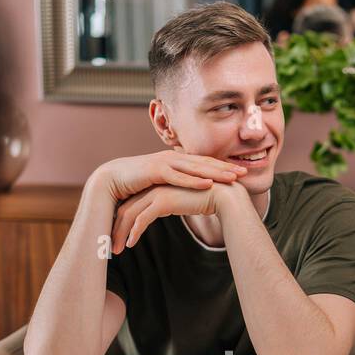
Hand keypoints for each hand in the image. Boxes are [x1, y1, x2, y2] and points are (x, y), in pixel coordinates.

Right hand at [95, 150, 246, 202]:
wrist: (109, 182)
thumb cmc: (133, 187)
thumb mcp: (159, 187)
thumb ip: (174, 188)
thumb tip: (188, 197)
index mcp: (175, 161)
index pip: (203, 164)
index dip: (222, 167)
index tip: (240, 172)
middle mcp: (171, 158)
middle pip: (204, 163)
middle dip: (225, 167)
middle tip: (246, 173)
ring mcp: (163, 162)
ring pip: (195, 168)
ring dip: (215, 172)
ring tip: (233, 178)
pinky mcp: (154, 171)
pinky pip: (178, 176)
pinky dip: (193, 180)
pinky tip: (208, 183)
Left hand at [110, 182, 243, 252]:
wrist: (223, 196)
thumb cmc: (207, 201)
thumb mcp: (183, 202)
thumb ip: (173, 203)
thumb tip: (169, 210)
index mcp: (156, 186)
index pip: (132, 204)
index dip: (122, 221)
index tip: (117, 236)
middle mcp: (154, 187)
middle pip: (126, 208)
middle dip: (116, 228)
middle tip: (110, 246)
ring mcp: (157, 192)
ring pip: (130, 214)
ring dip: (121, 233)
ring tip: (116, 249)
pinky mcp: (163, 201)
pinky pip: (141, 219)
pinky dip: (134, 233)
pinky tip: (129, 245)